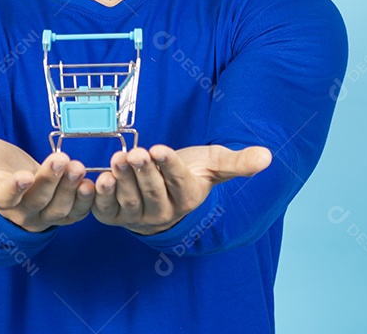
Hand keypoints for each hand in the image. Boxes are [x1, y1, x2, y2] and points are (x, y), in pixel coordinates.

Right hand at [0, 134, 94, 232]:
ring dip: (70, 189)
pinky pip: (76, 214)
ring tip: (77, 166)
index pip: (5, 196)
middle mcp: (20, 210)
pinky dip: (85, 201)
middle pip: (36, 202)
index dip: (14, 188)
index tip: (23, 176)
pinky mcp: (62, 212)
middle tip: (62, 159)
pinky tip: (92, 182)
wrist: (11, 171)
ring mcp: (42, 214)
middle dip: (50, 181)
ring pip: (58, 209)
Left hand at [92, 144, 270, 235]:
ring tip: (118, 159)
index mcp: (189, 197)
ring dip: (123, 180)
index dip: (168, 166)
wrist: (163, 191)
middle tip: (135, 152)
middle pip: (153, 192)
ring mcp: (138, 217)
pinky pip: (107, 210)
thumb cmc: (191, 173)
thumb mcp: (214, 164)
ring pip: (131, 201)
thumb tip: (267, 156)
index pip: (179, 182)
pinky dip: (102, 197)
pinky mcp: (115, 216)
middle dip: (143, 171)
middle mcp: (164, 213)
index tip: (159, 148)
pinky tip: (99, 180)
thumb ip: (238, 162)